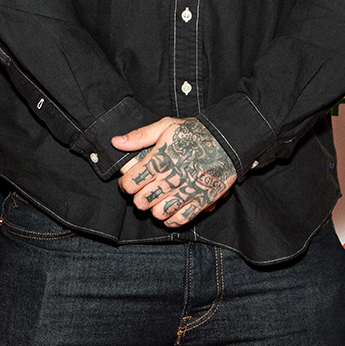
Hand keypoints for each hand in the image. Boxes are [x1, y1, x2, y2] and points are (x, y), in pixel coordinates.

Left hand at [113, 117, 236, 226]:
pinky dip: (172, 219)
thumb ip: (140, 136)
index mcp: (160, 159)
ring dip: (154, 209)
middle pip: (142, 201)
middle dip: (139, 198)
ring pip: (159, 213)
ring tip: (157, 201)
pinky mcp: (202, 200)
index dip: (125, 185)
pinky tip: (170, 212)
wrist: (228, 140)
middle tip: (143, 192)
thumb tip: (116, 142)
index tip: (129, 182)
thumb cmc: (195, 132)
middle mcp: (172, 177)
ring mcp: (187, 191)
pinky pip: (181, 219)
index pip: (131, 183)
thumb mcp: (166, 126)